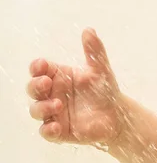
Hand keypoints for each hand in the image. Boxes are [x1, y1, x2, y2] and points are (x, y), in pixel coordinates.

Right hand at [27, 28, 122, 145]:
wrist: (118, 115)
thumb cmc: (104, 90)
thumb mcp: (101, 70)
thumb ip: (94, 51)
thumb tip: (89, 30)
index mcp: (58, 76)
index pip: (39, 69)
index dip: (37, 67)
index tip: (42, 65)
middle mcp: (51, 94)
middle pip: (33, 88)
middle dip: (35, 85)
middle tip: (46, 83)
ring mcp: (53, 113)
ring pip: (36, 110)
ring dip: (42, 107)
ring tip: (57, 104)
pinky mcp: (60, 131)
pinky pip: (46, 132)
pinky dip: (48, 130)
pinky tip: (56, 126)